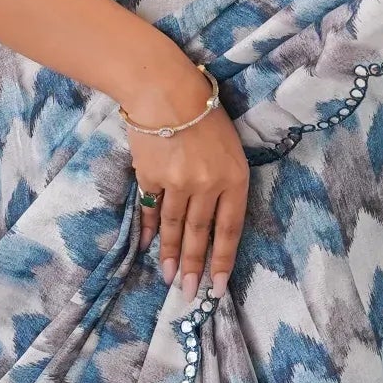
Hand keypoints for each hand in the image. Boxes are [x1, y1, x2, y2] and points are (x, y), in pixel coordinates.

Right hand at [122, 61, 248, 298]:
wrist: (165, 88)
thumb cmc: (204, 112)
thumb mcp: (229, 147)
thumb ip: (225, 182)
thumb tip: (214, 221)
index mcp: (234, 177)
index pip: (230, 230)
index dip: (223, 262)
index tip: (217, 288)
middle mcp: (207, 185)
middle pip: (200, 235)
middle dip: (195, 267)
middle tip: (190, 294)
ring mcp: (176, 183)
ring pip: (173, 227)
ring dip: (170, 256)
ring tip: (169, 278)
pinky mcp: (150, 177)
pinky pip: (149, 210)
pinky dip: (148, 230)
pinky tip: (148, 248)